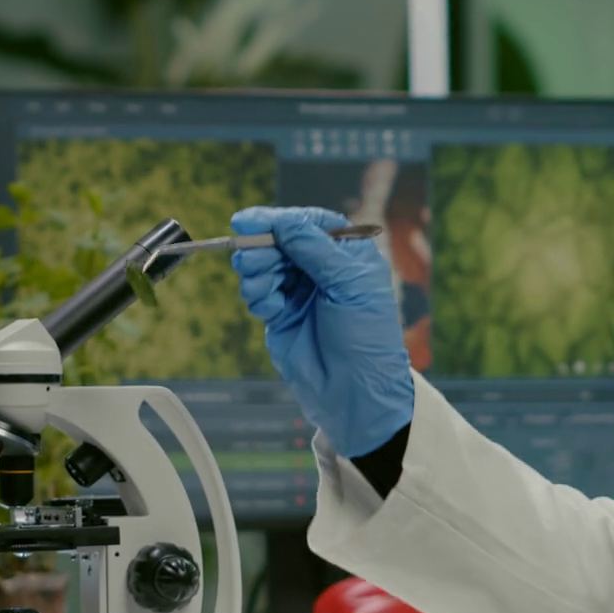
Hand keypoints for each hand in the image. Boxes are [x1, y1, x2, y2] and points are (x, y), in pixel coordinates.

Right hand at [231, 207, 412, 458]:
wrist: (354, 392)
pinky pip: (258, 291)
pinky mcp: (281, 313)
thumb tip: (285, 220)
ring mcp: (300, 290)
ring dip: (257, 272)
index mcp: (347, 254)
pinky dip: (257, 295)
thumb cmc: (366, 337)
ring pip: (264, 264)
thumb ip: (314, 249)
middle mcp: (322, 268)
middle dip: (262, 248)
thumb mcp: (348, 285)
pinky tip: (269, 308)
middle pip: (280, 241)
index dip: (278, 220)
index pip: (309, 223)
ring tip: (263, 290)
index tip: (247, 221)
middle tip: (248, 260)